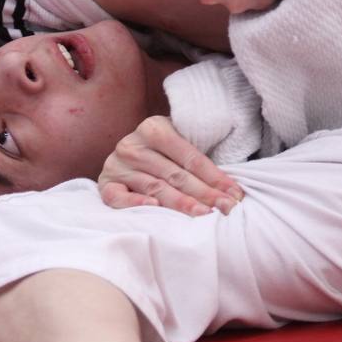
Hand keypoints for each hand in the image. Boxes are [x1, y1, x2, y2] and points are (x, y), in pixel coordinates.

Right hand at [98, 116, 244, 215]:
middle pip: (175, 175)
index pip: (190, 158)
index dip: (215, 177)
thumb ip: (197, 156)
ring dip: (181, 203)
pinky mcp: (106, 183)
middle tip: (226, 208)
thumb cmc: (163, 152)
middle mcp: (133, 145)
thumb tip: (233, 187)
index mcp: (154, 128)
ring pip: (154, 188)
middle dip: (205, 193)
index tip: (235, 194)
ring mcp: (117, 165)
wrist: (129, 152)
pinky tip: (154, 207)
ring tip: (204, 214)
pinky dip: (134, 203)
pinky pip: (117, 197)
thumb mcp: (179, 141)